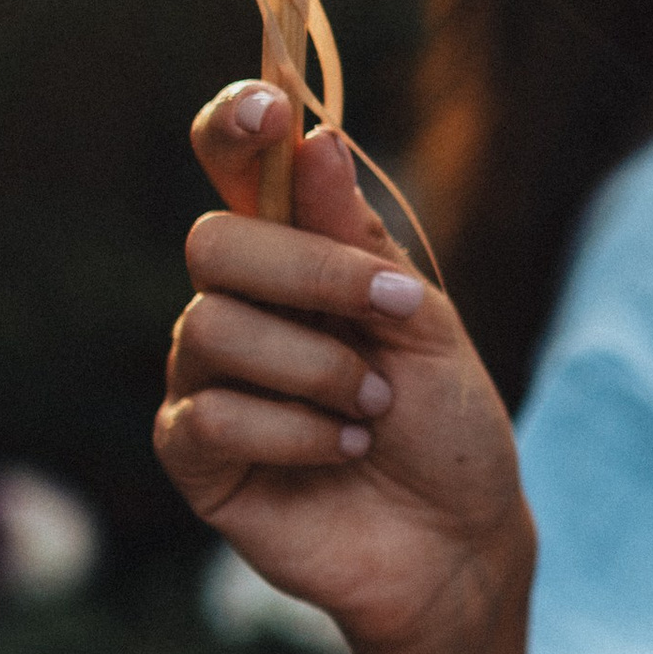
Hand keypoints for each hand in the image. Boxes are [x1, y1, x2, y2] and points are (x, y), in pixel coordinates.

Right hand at [156, 83, 533, 653]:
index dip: (234, 126)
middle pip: (214, 242)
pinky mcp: (196, 455)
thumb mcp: (422, 325)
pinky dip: (292, 429)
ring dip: (318, 369)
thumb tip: (313, 142)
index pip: (234, 167)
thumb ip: (360, 244)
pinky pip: (209, 413)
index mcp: (294, 257)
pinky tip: (339, 451)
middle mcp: (238, 306)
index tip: (267, 109)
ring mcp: (207, 378)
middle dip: (308, 275)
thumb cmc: (445, 429)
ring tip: (372, 411)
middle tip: (389, 319)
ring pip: (211, 327)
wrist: (456, 544)